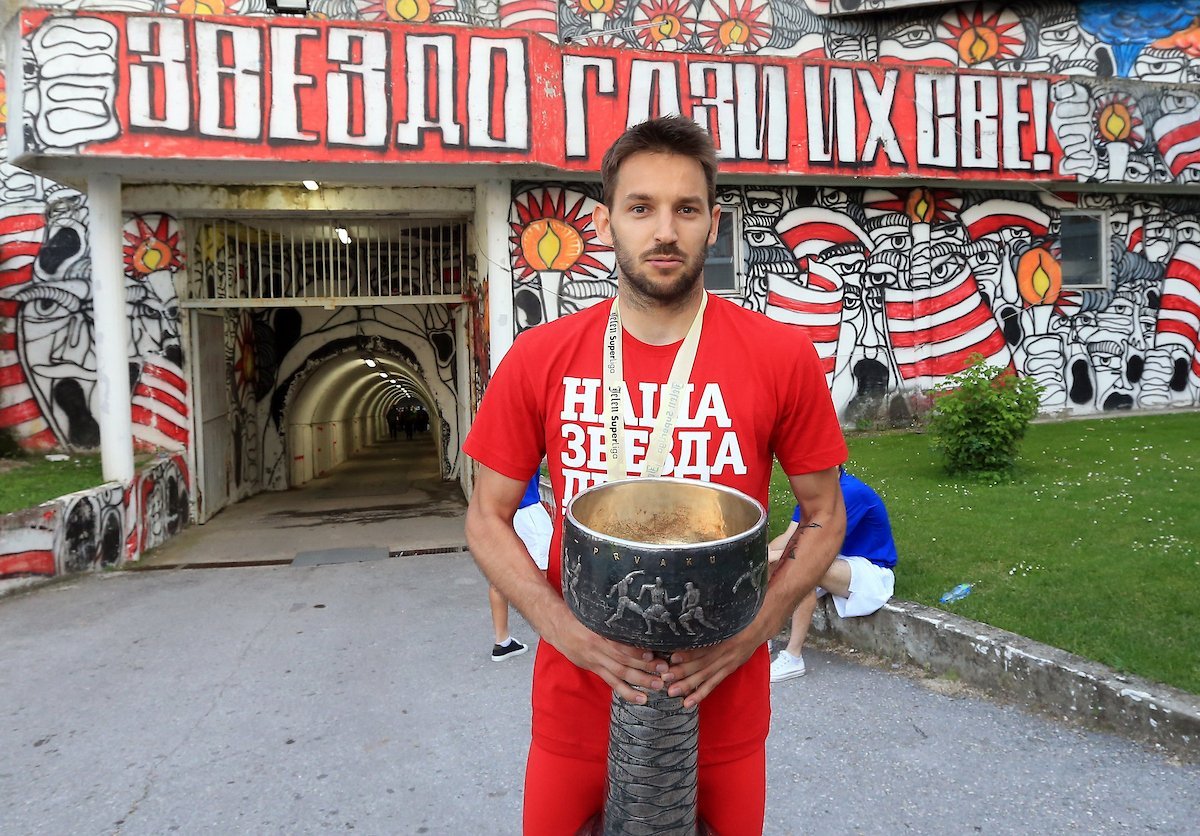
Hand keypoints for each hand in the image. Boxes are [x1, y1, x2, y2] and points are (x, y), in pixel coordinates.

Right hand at [546, 612, 668, 704]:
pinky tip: (640, 698)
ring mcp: (596, 661)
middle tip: (664, 671)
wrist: (558, 627)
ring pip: (620, 674)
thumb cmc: (579, 617)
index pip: (619, 645)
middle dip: (645, 667)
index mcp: (598, 633)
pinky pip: (612, 683)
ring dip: (640, 681)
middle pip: (623, 661)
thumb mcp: (594, 614)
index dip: (635, 651)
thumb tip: (637, 619)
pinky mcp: (595, 669)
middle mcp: (598, 649)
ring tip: (657, 685)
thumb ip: (612, 620)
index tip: (653, 654)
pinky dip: (626, 691)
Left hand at [661, 629, 760, 708]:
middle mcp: (725, 653)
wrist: (758, 628)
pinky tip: (689, 701)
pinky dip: (701, 693)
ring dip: (689, 685)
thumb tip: (686, 623)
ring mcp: (727, 663)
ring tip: (673, 691)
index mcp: (723, 638)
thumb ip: (708, 624)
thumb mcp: (725, 619)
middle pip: (703, 664)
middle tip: (666, 677)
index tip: (672, 657)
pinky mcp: (728, 670)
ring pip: (706, 676)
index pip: (705, 648)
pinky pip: (714, 684)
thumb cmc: (738, 621)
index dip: (689, 653)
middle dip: (683, 671)